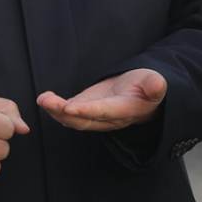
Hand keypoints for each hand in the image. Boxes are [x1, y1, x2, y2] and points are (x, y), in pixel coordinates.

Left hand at [35, 68, 167, 131]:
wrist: (142, 96)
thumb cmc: (148, 86)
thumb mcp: (155, 82)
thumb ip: (154, 85)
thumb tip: (158, 84)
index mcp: (125, 110)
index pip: (103, 112)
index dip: (86, 111)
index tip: (69, 107)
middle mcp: (107, 118)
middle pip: (83, 120)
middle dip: (63, 112)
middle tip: (47, 102)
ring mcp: (95, 116)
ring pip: (73, 119)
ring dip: (55, 111)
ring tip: (43, 99)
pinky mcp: (86, 110)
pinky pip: (69, 114)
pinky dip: (55, 108)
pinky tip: (45, 99)